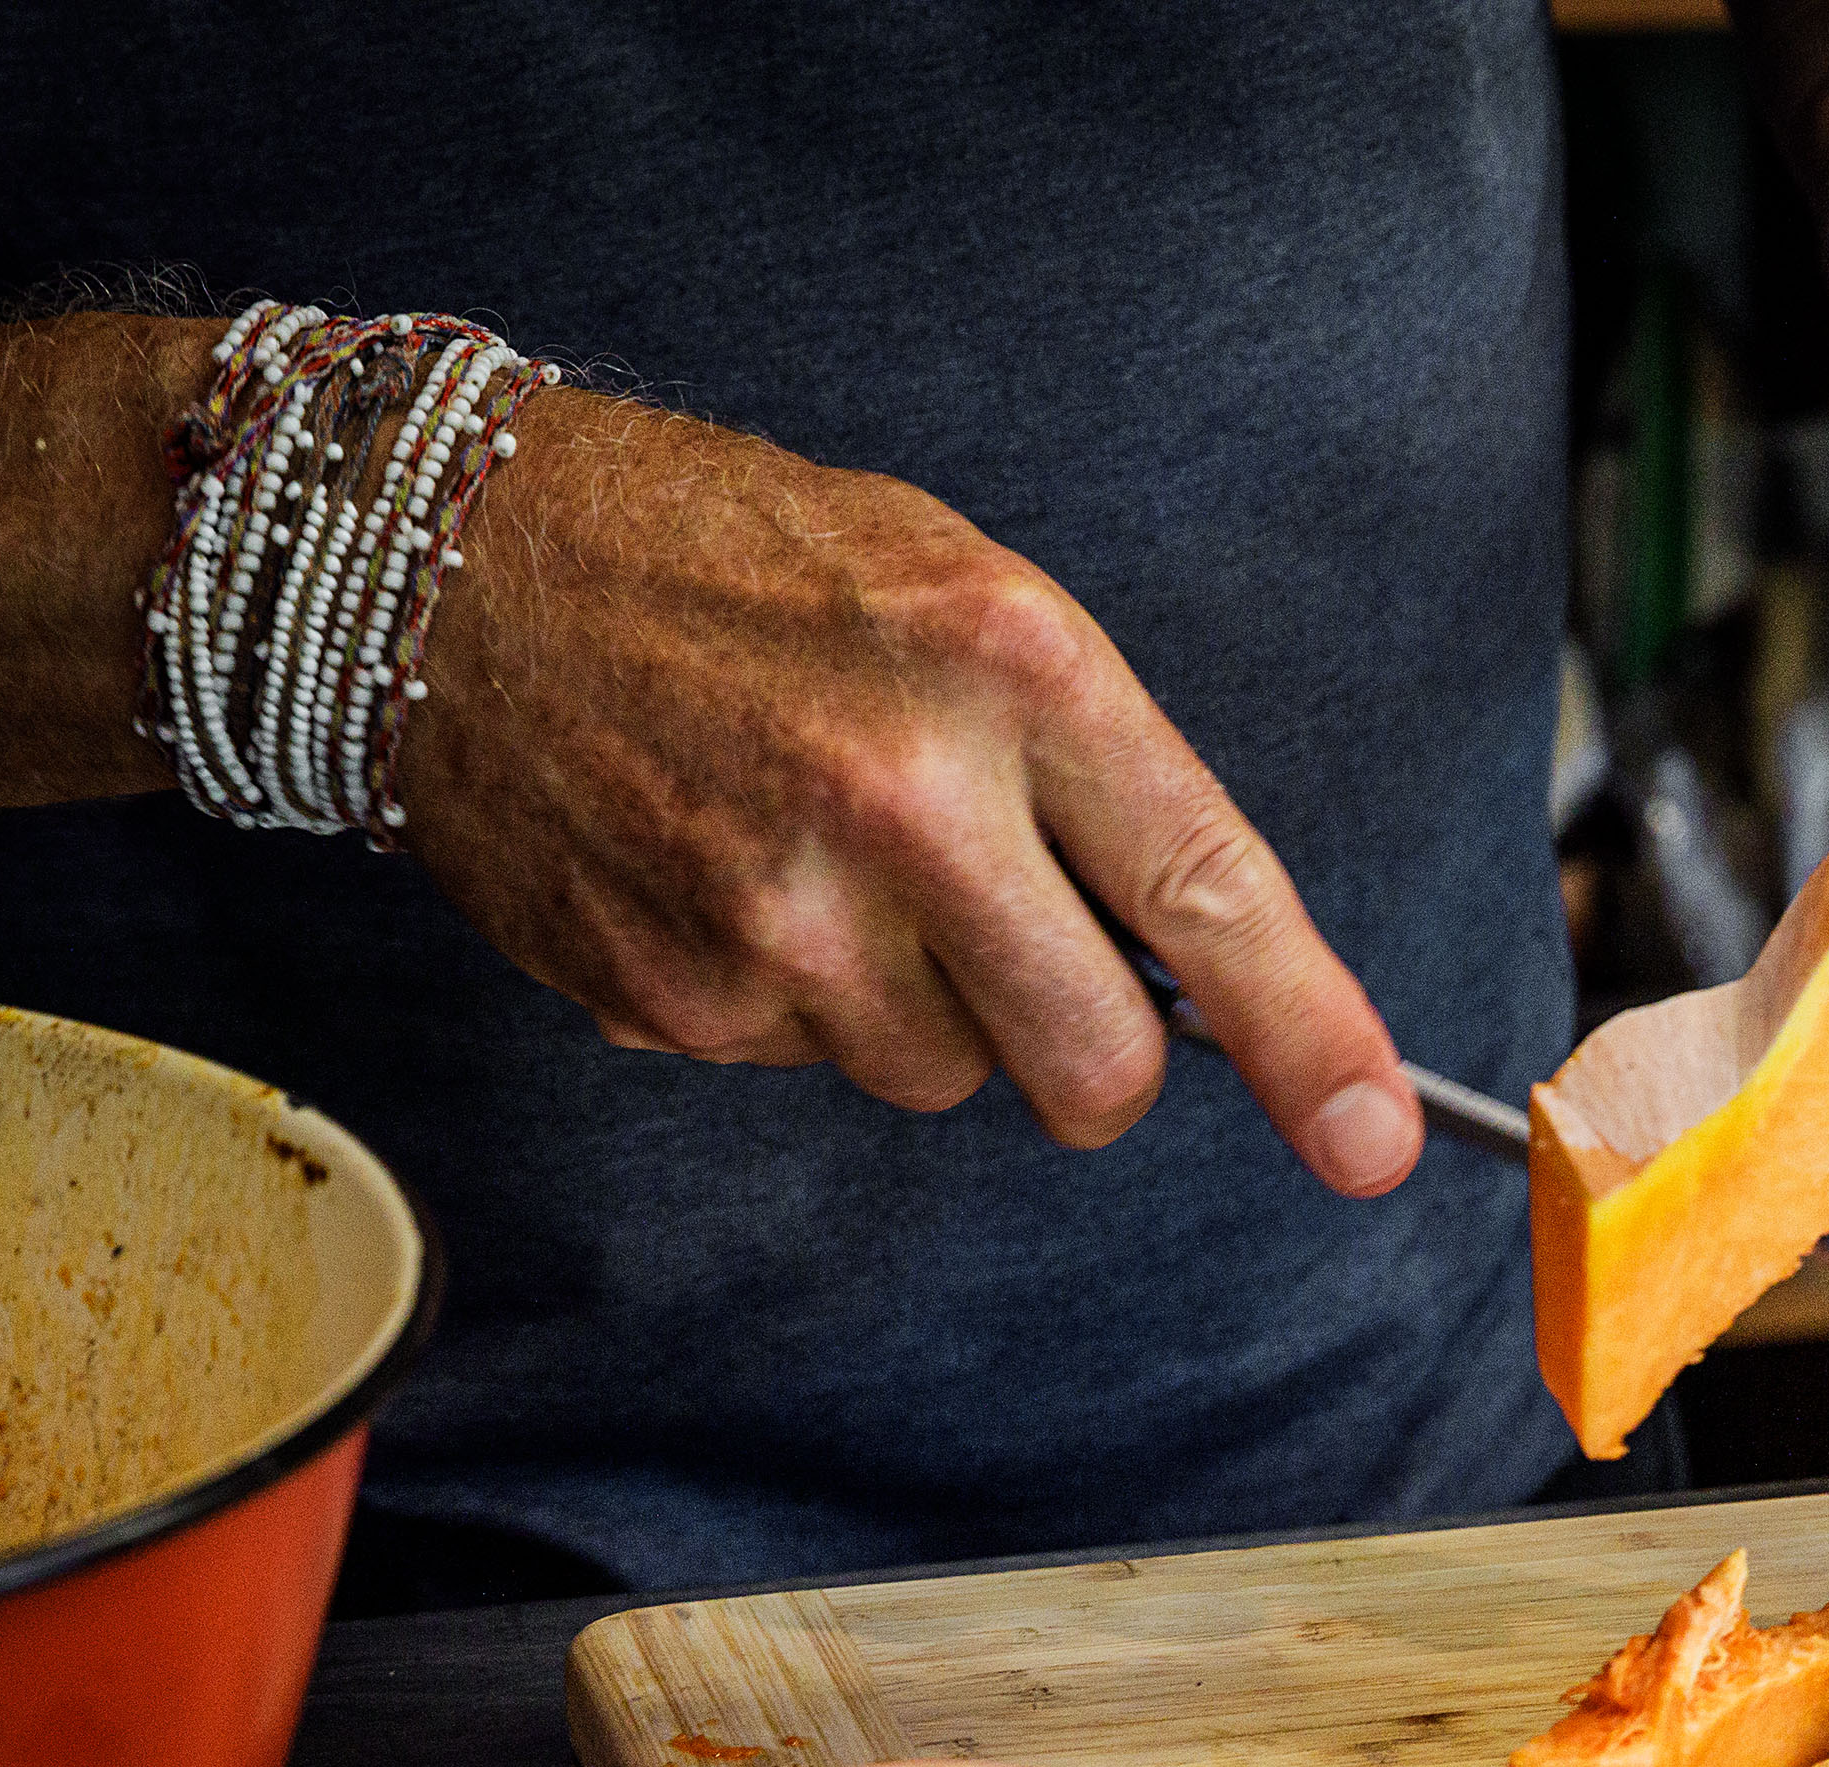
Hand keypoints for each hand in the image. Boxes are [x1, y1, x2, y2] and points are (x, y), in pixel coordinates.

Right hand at [393, 395, 1419, 1187]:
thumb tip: (1213, 977)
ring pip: (946, 1077)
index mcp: (1009, 667)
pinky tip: (723, 872)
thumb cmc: (740, 565)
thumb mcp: (963, 595)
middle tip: (1031, 962)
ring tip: (821, 853)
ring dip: (919, 1004)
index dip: (1314, 1039)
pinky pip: (809, 1063)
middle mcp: (905, 799)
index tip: (1374, 1139)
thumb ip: (1093, 776)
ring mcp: (781, 914)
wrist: (453, 565)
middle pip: (1096, 1066)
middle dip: (1097, 1060)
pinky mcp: (678, 996)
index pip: (1209, 895)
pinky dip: (791, 998)